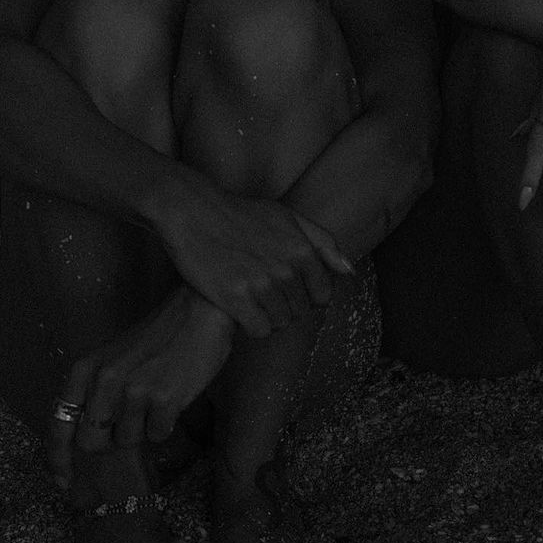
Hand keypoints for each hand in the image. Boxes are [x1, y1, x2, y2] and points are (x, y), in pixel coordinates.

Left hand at [47, 286, 236, 489]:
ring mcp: (134, 391)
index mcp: (86, 369)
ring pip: (127, 440)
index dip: (59, 458)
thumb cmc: (156, 337)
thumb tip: (85, 437)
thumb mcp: (112, 357)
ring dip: (141, 429)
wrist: (198, 313)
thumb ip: (95, 391)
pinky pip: (157, 435)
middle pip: (92, 441)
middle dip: (107, 445)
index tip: (63, 482)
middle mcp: (105, 381)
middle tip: (127, 431)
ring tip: (156, 400)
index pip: (60, 424)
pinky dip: (164, 425)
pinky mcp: (164, 399)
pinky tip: (173, 398)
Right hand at [158, 182, 352, 332]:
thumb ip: (323, 242)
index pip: (322, 296)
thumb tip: (349, 270)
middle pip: (300, 311)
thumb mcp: (288, 217)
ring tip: (251, 297)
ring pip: (281, 323)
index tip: (289, 288)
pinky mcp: (235, 297)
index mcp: (302, 250)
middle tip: (263, 289)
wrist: (193, 212)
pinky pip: (259, 330)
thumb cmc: (241, 214)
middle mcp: (286, 268)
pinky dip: (253, 324)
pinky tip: (242, 308)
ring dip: (268, 316)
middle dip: (287, 305)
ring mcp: (261, 284)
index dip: (307, 295)